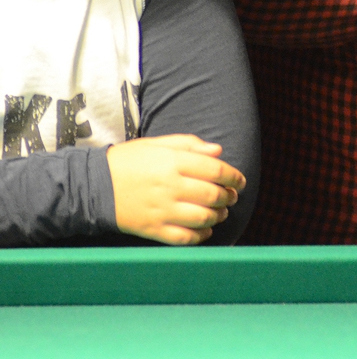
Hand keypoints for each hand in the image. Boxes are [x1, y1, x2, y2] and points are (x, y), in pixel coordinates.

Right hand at [107, 134, 245, 244]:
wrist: (92, 185)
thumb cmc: (128, 161)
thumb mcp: (157, 144)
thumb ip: (189, 144)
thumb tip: (219, 151)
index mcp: (173, 162)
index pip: (216, 171)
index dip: (234, 177)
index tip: (240, 181)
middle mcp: (170, 186)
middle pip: (213, 195)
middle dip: (229, 197)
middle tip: (231, 197)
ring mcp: (161, 210)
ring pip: (203, 218)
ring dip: (219, 216)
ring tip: (221, 212)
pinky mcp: (152, 229)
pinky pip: (184, 237)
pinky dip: (201, 236)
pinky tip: (206, 230)